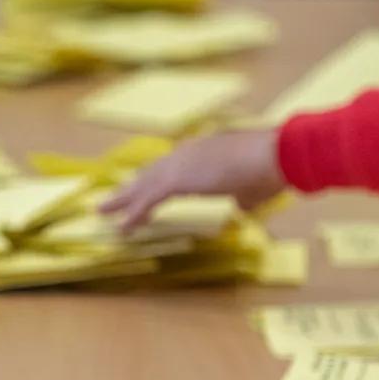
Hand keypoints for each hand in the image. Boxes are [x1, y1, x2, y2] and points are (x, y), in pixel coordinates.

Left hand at [100, 130, 285, 231]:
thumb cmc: (273, 169)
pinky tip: (123, 228)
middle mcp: (188, 153)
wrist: (275, 155)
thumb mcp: (256, 186)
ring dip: (123, 200)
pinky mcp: (178, 180)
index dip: (156, 179)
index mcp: (205, 151)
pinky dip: (134, 215)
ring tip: (103, 212)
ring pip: (143, 185)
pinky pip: (148, 201)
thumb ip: (244, 197)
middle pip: (151, 173)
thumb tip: (245, 207)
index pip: (173, 167)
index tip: (143, 187)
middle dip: (131, 187)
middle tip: (112, 200)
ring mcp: (181, 165)